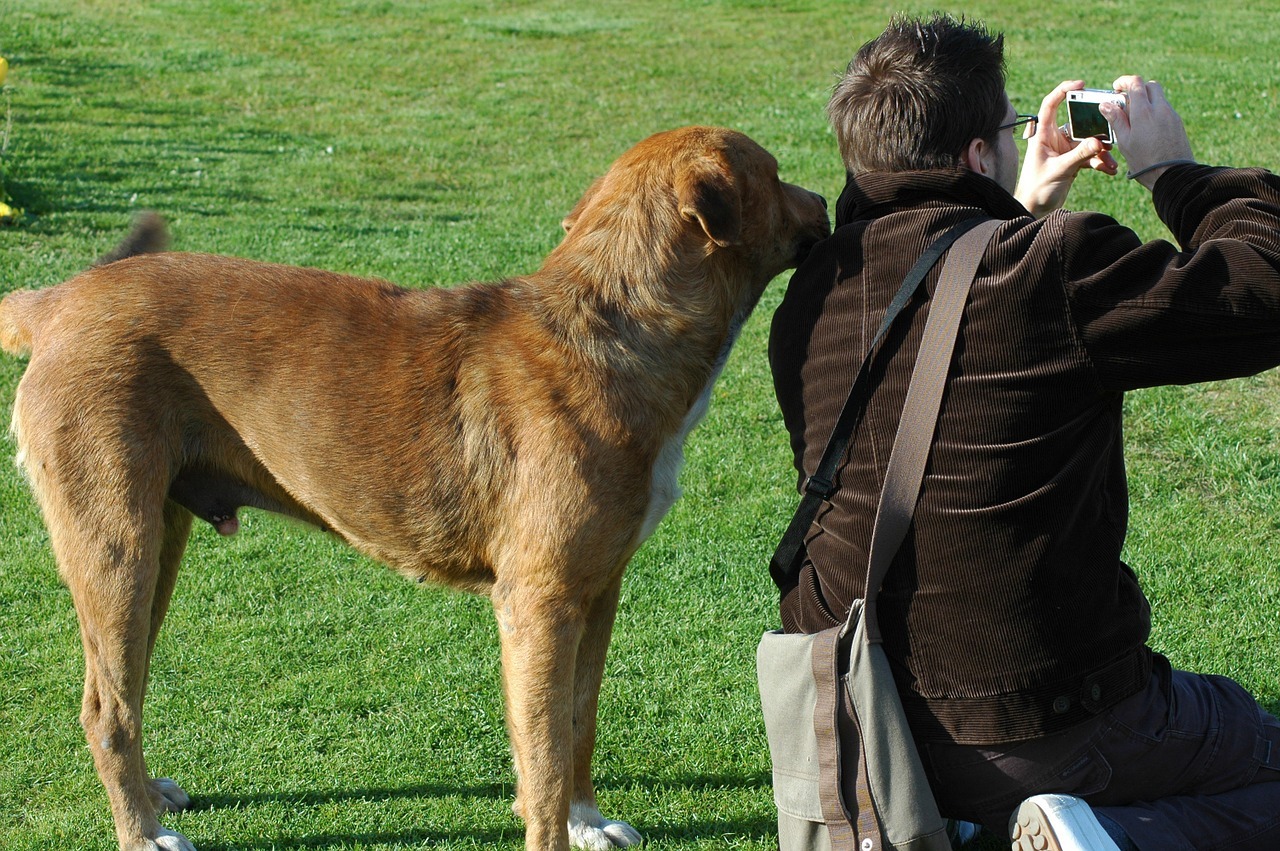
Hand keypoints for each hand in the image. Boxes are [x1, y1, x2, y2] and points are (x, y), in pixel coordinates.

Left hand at [1014, 80, 1118, 217]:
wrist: (1035, 209)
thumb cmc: (1037, 188)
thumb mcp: (1059, 170)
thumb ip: (1079, 155)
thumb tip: (1099, 143)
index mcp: (1043, 134)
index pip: (1050, 104)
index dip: (1063, 90)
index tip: (1081, 84)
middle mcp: (1054, 138)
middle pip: (1078, 123)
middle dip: (1095, 129)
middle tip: (1110, 131)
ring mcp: (1064, 149)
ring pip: (1088, 142)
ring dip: (1101, 151)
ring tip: (1111, 160)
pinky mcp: (1072, 161)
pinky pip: (1090, 156)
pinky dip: (1100, 162)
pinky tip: (1109, 170)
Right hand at [1104, 76, 1194, 189]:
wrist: (1173, 174)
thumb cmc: (1145, 161)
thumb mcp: (1125, 141)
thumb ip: (1116, 119)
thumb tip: (1106, 104)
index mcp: (1144, 111)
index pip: (1136, 83)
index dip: (1124, 81)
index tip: (1116, 87)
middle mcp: (1160, 108)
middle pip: (1150, 85)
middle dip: (1137, 88)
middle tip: (1125, 101)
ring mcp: (1171, 114)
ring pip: (1158, 97)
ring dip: (1146, 100)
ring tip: (1135, 118)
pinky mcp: (1177, 122)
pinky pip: (1165, 109)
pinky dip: (1154, 110)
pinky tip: (1147, 127)